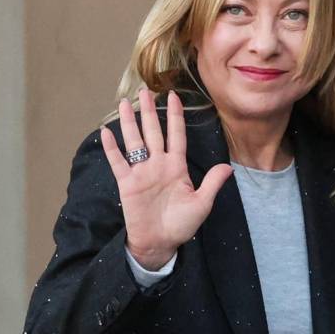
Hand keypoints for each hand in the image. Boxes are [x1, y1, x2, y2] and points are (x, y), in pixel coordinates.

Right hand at [100, 87, 233, 268]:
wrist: (160, 242)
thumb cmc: (181, 225)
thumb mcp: (201, 204)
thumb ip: (212, 184)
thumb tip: (228, 167)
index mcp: (176, 167)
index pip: (176, 136)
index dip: (175, 116)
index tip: (174, 96)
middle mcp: (158, 165)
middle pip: (153, 132)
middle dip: (149, 112)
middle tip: (144, 91)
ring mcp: (141, 173)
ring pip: (135, 142)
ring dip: (130, 123)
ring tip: (125, 103)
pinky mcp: (127, 183)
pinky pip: (118, 162)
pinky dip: (112, 148)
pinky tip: (107, 132)